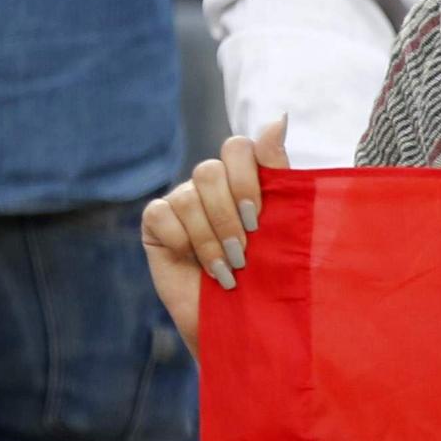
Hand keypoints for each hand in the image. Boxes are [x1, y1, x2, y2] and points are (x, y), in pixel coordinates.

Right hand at [139, 119, 283, 357]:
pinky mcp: (156, 224)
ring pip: (188, 196)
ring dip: (210, 238)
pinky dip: (182, 241)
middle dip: (229, 215)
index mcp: (246, 178)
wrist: (245, 323)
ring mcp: (182, 202)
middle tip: (245, 251)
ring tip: (228, 269)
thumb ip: (279, 172)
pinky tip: (196, 265)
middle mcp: (212, 185)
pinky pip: (161, 213)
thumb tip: (279, 116)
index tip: (260, 217)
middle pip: (209, 169)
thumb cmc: (271, 276)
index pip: (239, 147)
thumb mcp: (283, 224)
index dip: (247, 177)